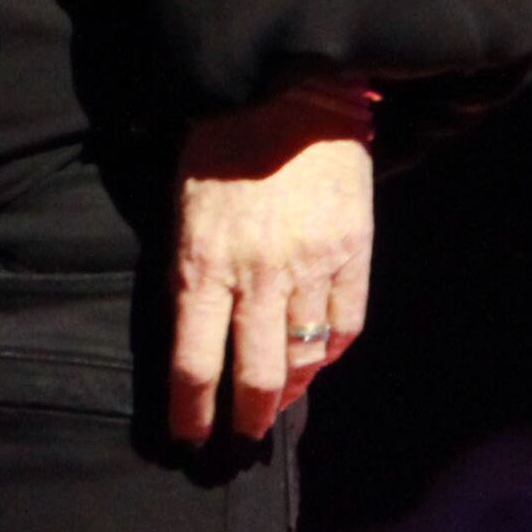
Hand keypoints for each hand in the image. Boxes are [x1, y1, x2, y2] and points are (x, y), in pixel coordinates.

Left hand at [168, 83, 375, 444]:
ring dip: (286, 390)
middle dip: (242, 417)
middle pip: (251, 373)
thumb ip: (191, 264)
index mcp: (201, 262)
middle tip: (235, 442)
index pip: (193, 359)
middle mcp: (255, 275)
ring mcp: (310, 267)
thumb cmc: (218, 141)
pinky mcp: (352, 254)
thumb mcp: (179, 201)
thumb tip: (197, 322)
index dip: (191, 408)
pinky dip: (329, 353)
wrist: (286, 89)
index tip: (187, 438)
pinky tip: (315, 364)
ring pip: (301, 355)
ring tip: (272, 407)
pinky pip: (344, 324)